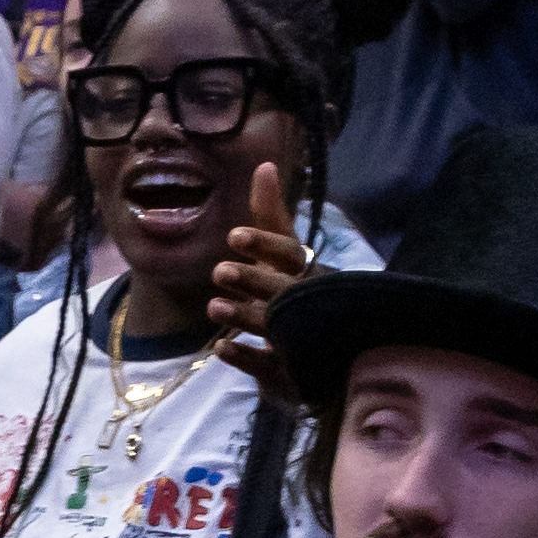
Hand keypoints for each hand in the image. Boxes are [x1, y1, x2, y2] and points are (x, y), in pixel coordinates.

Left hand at [204, 152, 312, 381]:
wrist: (324, 354)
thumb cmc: (294, 292)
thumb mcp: (283, 254)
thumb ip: (271, 214)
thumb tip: (264, 165)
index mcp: (309, 273)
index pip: (291, 254)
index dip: (265, 245)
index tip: (234, 236)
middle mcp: (308, 303)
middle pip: (284, 290)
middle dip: (253, 279)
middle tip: (219, 271)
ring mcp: (302, 339)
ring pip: (275, 327)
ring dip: (244, 315)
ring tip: (213, 306)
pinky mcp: (292, 372)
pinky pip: (269, 366)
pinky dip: (244, 357)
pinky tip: (220, 347)